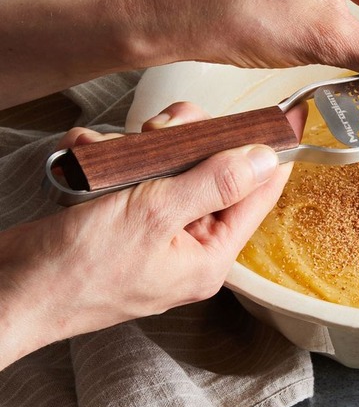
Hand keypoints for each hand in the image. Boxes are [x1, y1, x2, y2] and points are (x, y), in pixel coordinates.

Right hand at [0, 102, 304, 366]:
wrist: (9, 289)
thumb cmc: (76, 270)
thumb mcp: (155, 215)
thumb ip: (213, 183)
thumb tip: (263, 160)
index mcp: (209, 255)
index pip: (257, 196)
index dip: (270, 154)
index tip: (283, 117)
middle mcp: (189, 244)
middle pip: (215, 172)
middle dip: (189, 142)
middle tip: (162, 131)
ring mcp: (156, 230)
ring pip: (173, 165)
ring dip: (141, 147)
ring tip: (112, 151)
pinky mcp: (125, 217)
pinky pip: (135, 173)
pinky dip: (112, 158)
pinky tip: (90, 157)